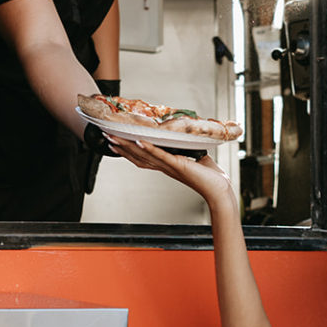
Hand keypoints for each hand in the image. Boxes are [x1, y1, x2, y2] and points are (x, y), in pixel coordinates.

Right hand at [108, 137, 234, 203]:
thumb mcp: (194, 158)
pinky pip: (161, 156)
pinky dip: (150, 148)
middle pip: (137, 156)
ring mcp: (170, 166)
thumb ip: (186, 150)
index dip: (127, 149)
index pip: (142, 157)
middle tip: (107, 137)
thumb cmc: (210, 178)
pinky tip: (140, 141)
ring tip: (116, 137)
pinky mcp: (178, 165)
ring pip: (144, 155)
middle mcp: (165, 167)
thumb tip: (185, 141)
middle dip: (121, 146)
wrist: (219, 190)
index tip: (116, 141)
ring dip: (129, 146)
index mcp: (167, 165)